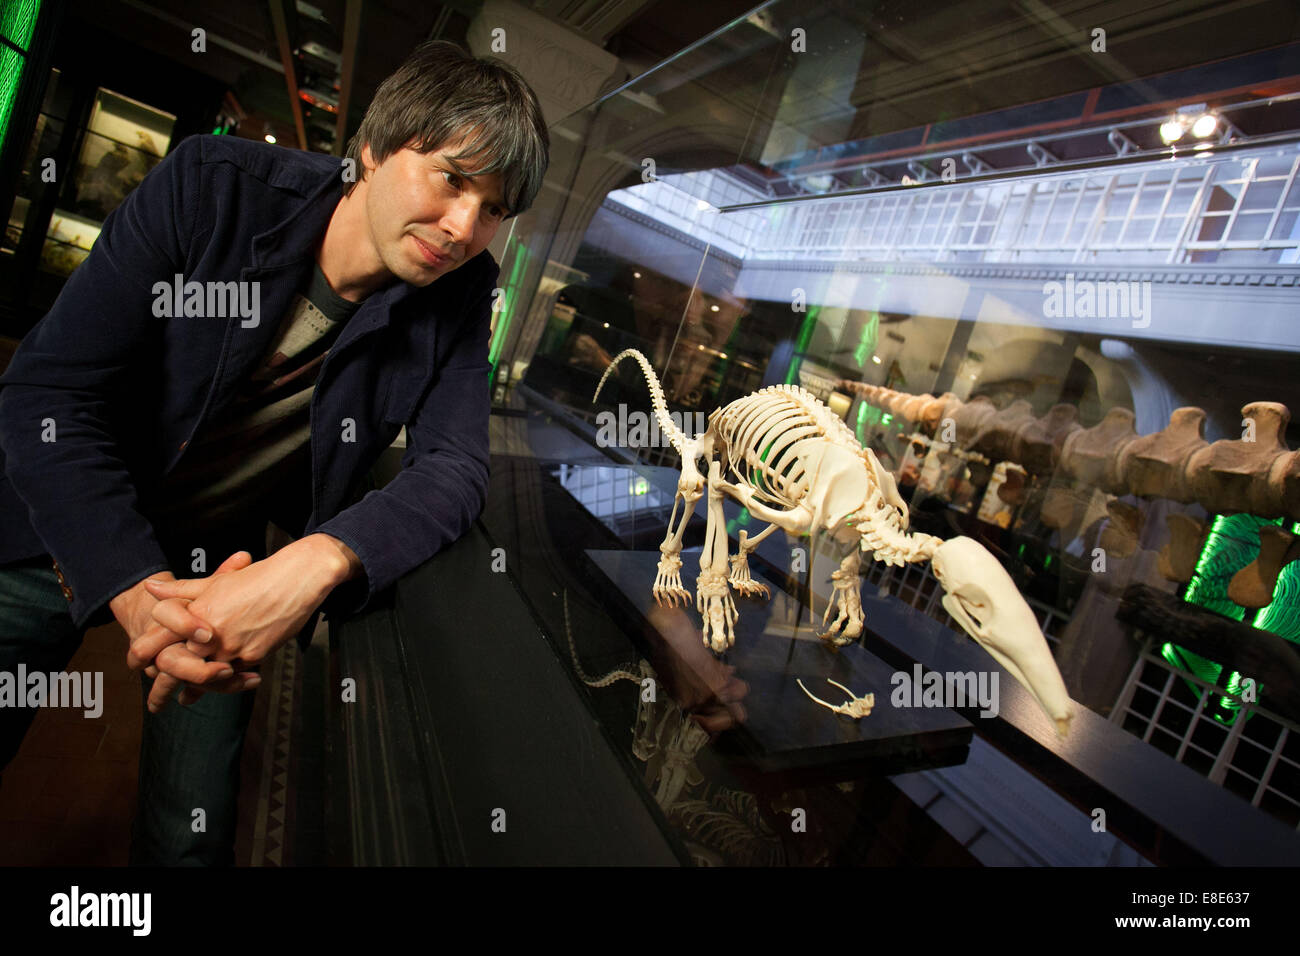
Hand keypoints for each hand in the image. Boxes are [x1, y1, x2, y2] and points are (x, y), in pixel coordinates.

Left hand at [141, 535, 351, 711]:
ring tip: (187, 698)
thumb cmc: (258, 578)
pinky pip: (235, 674)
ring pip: (208, 675)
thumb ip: (181, 590)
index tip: (137, 663)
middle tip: (155, 703)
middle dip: (167, 683)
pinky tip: (224, 682)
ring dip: (198, 687)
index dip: (146, 652)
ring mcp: (233, 647)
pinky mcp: (254, 655)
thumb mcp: (216, 582)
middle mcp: (212, 633)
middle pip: (181, 665)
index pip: (162, 637)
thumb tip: (150, 588)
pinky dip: (227, 680)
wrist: (297, 579)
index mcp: (199, 612)